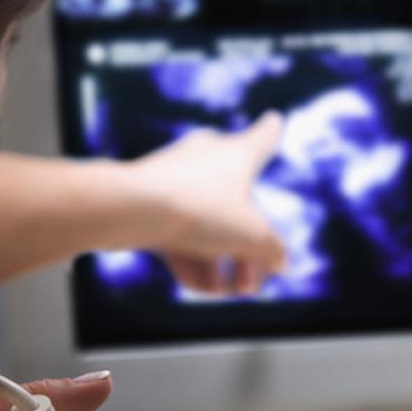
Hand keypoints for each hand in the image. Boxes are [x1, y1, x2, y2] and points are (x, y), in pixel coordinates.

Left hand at [132, 113, 287, 293]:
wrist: (132, 209)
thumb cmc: (199, 210)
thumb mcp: (254, 237)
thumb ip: (273, 250)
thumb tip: (279, 260)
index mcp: (238, 153)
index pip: (263, 137)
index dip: (272, 131)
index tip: (275, 118)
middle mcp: (206, 158)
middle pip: (237, 206)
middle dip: (246, 249)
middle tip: (250, 284)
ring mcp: (175, 178)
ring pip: (205, 224)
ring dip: (219, 262)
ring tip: (223, 292)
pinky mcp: (149, 199)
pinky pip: (178, 230)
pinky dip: (191, 258)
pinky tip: (198, 287)